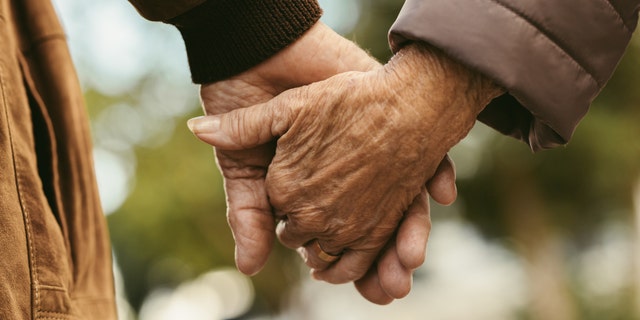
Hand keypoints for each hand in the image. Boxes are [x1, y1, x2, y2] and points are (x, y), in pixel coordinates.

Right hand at [190, 42, 502, 287]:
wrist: (265, 57)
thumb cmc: (249, 108)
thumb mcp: (243, 164)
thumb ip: (247, 212)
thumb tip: (248, 268)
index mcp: (314, 195)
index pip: (334, 242)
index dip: (344, 266)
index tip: (356, 286)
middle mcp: (349, 180)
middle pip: (375, 233)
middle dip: (384, 265)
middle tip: (390, 289)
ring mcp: (374, 155)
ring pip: (403, 206)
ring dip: (411, 234)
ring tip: (411, 261)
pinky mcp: (391, 125)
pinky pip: (426, 157)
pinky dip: (437, 175)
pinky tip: (441, 192)